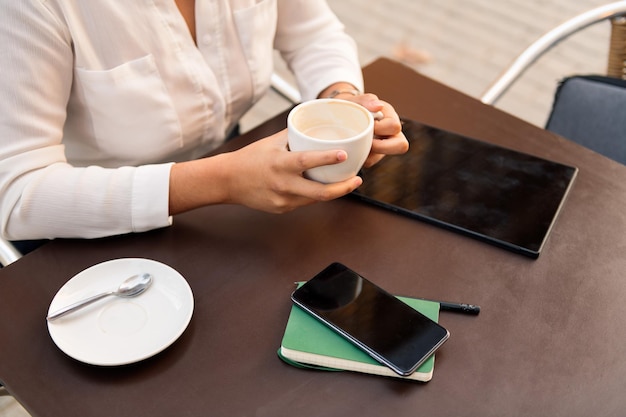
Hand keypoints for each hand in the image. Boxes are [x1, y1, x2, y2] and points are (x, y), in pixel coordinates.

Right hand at [169, 130, 362, 214]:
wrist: (228, 181)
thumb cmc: (251, 157)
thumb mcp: (272, 142)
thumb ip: (295, 134)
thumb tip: (317, 119)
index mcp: (280, 164)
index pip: (306, 162)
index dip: (326, 159)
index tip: (344, 154)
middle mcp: (282, 184)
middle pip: (319, 193)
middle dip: (342, 188)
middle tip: (357, 179)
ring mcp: (283, 200)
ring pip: (314, 199)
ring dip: (333, 192)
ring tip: (347, 182)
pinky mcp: (282, 209)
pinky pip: (304, 203)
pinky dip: (315, 195)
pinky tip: (323, 188)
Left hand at [346, 93, 408, 166]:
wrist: (340, 114)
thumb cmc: (351, 105)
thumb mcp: (357, 100)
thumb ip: (367, 100)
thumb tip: (378, 106)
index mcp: (389, 117)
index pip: (394, 126)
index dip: (381, 128)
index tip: (368, 125)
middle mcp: (391, 133)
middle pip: (401, 146)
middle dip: (382, 147)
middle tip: (368, 141)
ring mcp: (383, 145)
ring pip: (381, 157)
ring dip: (368, 153)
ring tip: (356, 144)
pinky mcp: (373, 154)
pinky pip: (369, 161)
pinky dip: (359, 156)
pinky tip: (351, 147)